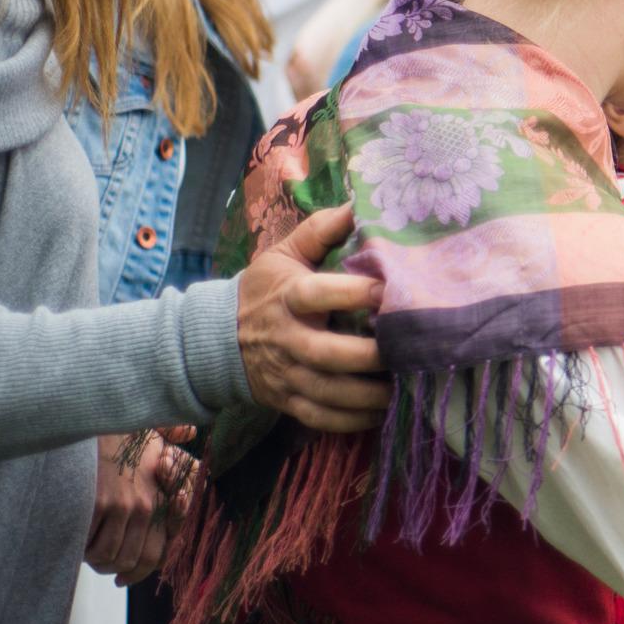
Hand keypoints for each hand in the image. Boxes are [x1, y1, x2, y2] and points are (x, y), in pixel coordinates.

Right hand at [83, 432, 186, 585]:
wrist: (94, 419)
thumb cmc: (121, 427)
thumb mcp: (153, 429)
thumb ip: (172, 437)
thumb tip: (187, 431)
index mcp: (162, 497)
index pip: (160, 551)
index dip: (142, 570)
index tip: (126, 576)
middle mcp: (147, 505)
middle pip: (136, 559)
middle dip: (118, 571)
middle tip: (105, 569)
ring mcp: (122, 506)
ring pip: (109, 556)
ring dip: (97, 562)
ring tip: (87, 555)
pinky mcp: (96, 504)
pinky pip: (89, 544)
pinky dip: (80, 550)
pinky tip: (75, 543)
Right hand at [236, 205, 389, 432]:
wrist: (216, 339)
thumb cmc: (265, 289)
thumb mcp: (285, 254)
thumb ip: (322, 230)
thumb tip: (360, 203)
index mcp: (288, 297)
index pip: (316, 294)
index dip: (351, 293)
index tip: (387, 290)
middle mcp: (286, 338)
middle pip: (326, 353)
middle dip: (368, 356)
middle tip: (407, 351)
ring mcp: (286, 374)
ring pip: (328, 392)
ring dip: (368, 395)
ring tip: (404, 388)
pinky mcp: (288, 401)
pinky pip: (320, 417)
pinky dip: (353, 420)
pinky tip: (384, 413)